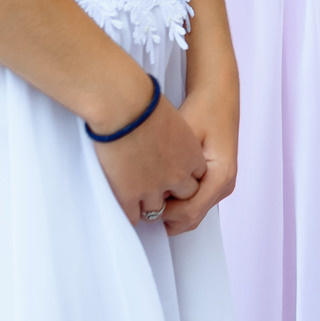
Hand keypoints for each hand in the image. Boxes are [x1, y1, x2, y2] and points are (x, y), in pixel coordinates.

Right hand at [92, 86, 207, 224]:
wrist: (125, 106)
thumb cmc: (146, 105)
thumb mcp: (175, 120)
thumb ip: (180, 140)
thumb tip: (172, 147)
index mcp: (192, 157)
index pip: (194, 180)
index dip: (181, 181)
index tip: (172, 181)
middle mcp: (177, 176)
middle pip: (181, 199)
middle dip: (171, 199)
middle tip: (157, 193)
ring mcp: (154, 188)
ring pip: (157, 210)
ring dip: (149, 205)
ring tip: (139, 198)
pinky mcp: (130, 194)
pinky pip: (134, 215)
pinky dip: (131, 213)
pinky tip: (126, 205)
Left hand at [157, 84, 239, 235]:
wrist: (218, 97)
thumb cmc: (203, 110)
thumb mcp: (183, 136)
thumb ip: (169, 167)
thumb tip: (149, 191)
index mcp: (221, 175)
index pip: (189, 212)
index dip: (163, 212)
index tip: (142, 200)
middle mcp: (225, 185)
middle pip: (191, 219)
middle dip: (165, 215)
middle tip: (141, 201)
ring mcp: (222, 186)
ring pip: (192, 215)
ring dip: (171, 211)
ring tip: (150, 194)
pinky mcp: (215, 182)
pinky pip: (195, 204)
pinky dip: (177, 203)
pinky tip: (161, 190)